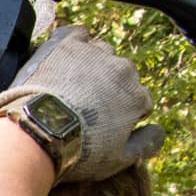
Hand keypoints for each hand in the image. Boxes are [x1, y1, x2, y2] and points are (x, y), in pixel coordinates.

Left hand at [0, 26, 164, 181]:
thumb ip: (146, 144)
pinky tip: (63, 57)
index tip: (102, 122)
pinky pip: (77, 34)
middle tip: (81, 107)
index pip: (138, 99)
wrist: (36, 133)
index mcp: (137, 96)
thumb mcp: (118, 160)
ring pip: (100, 53)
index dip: (121, 112)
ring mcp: (95, 54)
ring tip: (68, 86)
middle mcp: (122, 70)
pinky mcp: (67, 44)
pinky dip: (73, 43)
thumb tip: (159, 131)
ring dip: (90, 66)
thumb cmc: (76, 151)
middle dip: (106, 89)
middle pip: (120, 75)